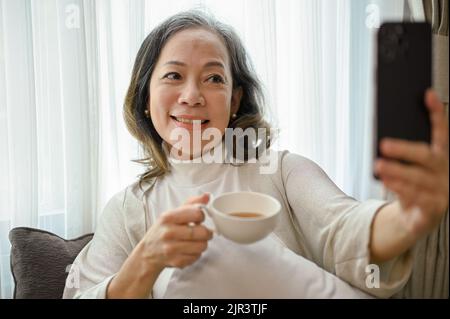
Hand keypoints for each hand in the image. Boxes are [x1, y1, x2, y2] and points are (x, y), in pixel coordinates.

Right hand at [138, 193, 212, 270]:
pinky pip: (197, 257)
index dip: (201, 216)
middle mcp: (169, 232)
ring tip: (195, 241)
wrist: (148, 252)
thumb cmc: (163, 230)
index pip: (197, 213)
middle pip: (202, 232)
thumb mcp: (173, 213)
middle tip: (202, 232)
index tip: (198, 219)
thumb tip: (207, 196)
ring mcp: (171, 248)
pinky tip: (189, 250)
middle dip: (206, 232)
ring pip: (202, 246)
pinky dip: (196, 254)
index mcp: (168, 217)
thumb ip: (191, 204)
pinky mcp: (176, 261)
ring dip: (202, 244)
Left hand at [375, 89, 448, 237]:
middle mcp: (445, 172)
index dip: (436, 114)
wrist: (415, 218)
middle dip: (404, 149)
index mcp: (441, 158)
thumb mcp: (407, 169)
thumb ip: (402, 155)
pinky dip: (400, 188)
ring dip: (397, 171)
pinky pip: (418, 197)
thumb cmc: (411, 187)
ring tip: (379, 165)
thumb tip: (384, 139)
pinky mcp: (435, 209)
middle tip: (383, 145)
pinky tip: (387, 182)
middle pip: (426, 156)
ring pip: (419, 178)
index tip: (427, 94)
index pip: (441, 132)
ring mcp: (443, 191)